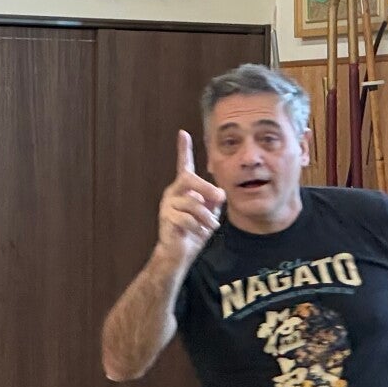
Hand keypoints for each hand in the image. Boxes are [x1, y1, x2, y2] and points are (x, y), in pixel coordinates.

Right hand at [158, 130, 226, 264]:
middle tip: (221, 198)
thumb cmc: (195, 231)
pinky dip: (198, 228)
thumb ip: (214, 200)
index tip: (183, 133)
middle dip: (206, 188)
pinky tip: (198, 233)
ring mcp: (167, 205)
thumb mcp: (209, 212)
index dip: (183, 149)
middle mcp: (173, 192)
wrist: (180, 253)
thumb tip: (220, 193)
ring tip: (210, 227)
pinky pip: (188, 219)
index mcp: (184, 188)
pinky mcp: (166, 218)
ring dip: (207, 218)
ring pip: (192, 203)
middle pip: (189, 178)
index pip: (183, 165)